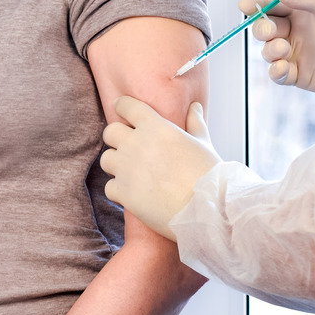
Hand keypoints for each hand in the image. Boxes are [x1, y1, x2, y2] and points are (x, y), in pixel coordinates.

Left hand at [100, 96, 221, 240]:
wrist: (205, 208)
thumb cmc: (208, 173)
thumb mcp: (203, 143)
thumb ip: (195, 123)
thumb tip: (195, 106)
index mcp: (155, 126)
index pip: (126, 106)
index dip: (123, 107)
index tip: (124, 111)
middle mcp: (135, 143)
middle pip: (110, 132)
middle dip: (116, 138)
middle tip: (128, 148)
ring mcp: (126, 168)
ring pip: (106, 159)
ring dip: (116, 164)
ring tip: (131, 173)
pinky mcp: (122, 192)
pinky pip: (109, 187)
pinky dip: (119, 190)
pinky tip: (134, 194)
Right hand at [240, 0, 314, 95]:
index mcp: (302, 11)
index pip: (271, 5)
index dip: (256, 4)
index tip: (246, 5)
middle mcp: (296, 32)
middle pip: (264, 28)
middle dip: (261, 28)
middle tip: (270, 30)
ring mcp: (297, 54)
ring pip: (268, 52)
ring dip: (269, 50)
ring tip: (283, 49)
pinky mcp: (300, 76)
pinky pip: (278, 75)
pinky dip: (275, 71)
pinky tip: (283, 68)